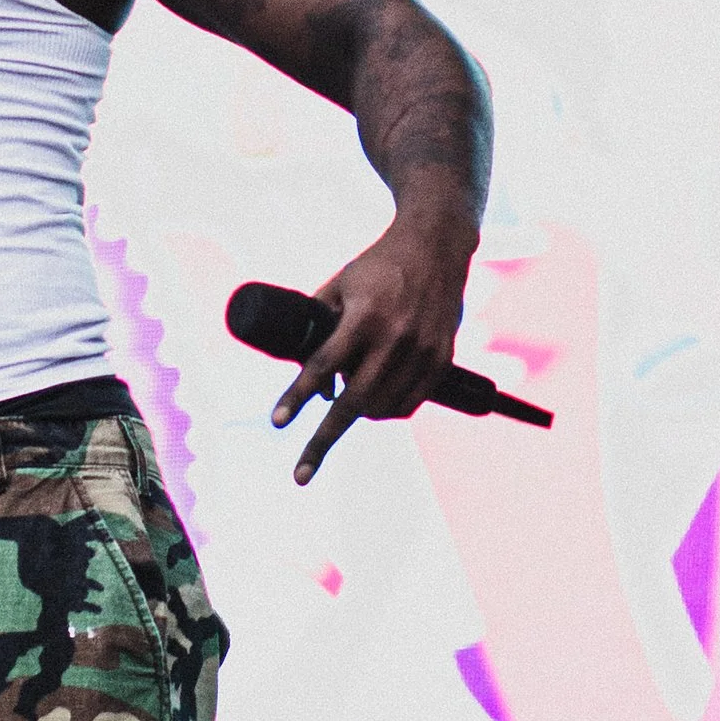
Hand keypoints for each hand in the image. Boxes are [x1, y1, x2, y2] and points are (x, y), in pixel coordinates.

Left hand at [271, 211, 475, 485]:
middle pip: (352, 403)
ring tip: (341, 402)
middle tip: (300, 473)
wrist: (436, 247)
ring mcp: (422, 351)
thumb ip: (319, 324)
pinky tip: (372, 402)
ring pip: (381, 409)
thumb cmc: (378, 266)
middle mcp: (395, 338)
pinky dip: (385, 410)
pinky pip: (409, 405)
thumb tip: (312, 380)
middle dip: (322, 441)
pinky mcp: (442, 360)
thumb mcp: (339, 284)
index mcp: (364, 315)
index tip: (277, 423)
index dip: (297, 397)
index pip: (323, 366)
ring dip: (355, 415)